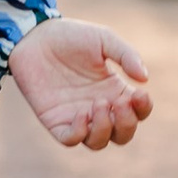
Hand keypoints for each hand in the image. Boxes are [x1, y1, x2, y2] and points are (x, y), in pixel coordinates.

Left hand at [6, 15, 152, 150]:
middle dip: (126, 124)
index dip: (143, 109)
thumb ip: (126, 55)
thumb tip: (144, 79)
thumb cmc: (70, 36)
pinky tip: (82, 112)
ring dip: (105, 129)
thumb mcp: (103, 39)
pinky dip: (80, 133)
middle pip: (122, 135)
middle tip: (120, 102)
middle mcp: (99, 108)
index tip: (139, 93)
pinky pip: (71, 140)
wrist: (34, 36)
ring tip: (98, 103)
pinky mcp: (55, 120)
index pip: (138, 112)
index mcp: (114, 90)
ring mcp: (77, 116)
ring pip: (98, 142)